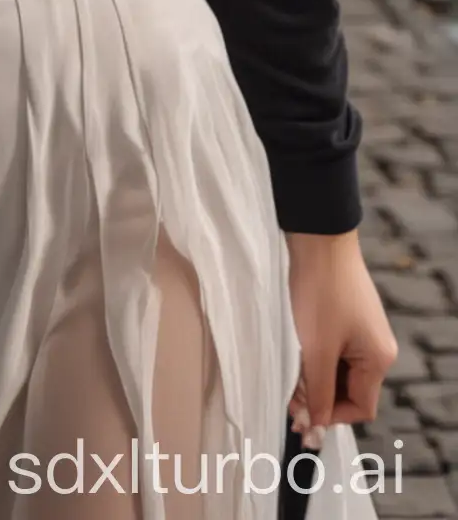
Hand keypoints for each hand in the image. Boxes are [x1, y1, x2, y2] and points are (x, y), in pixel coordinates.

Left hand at [285, 230, 398, 447]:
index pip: (360, 408)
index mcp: (378, 358)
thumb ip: (318, 392)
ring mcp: (362, 331)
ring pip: (337, 371)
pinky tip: (295, 351)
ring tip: (288, 374)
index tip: (300, 416)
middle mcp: (376, 347)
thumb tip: (317, 428)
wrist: (317, 238)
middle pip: (349, 391)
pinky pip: (333, 350)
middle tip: (288, 399)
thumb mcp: (316, 348)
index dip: (329, 416)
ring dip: (314, 377)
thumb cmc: (320, 292)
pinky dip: (315, 357)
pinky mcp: (346, 317)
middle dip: (319, 397)